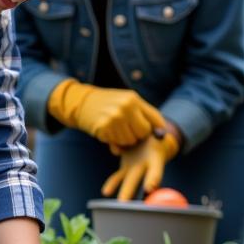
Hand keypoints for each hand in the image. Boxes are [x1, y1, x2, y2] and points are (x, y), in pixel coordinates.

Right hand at [47, 79, 163, 148]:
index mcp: (134, 99)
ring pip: (130, 141)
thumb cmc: (109, 104)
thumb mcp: (126, 101)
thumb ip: (143, 115)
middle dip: (138, 136)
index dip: (156, 130)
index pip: (155, 120)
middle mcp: (126, 106)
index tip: (153, 134)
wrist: (82, 102)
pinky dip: (114, 143)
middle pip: (143, 133)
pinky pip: (117, 144)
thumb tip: (161, 134)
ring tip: (116, 129)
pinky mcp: (104, 127)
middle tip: (128, 130)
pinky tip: (108, 132)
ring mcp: (115, 117)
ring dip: (124, 140)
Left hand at [101, 130, 180, 200]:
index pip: (156, 170)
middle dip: (130, 191)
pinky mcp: (127, 167)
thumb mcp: (159, 133)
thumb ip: (158, 134)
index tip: (150, 188)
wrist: (153, 138)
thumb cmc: (158, 135)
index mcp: (157, 158)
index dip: (153, 179)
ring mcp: (136, 169)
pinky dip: (112, 184)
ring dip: (123, 192)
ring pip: (128, 182)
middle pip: (137, 180)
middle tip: (124, 203)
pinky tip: (106, 192)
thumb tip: (158, 132)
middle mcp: (146, 167)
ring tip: (117, 202)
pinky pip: (118, 177)